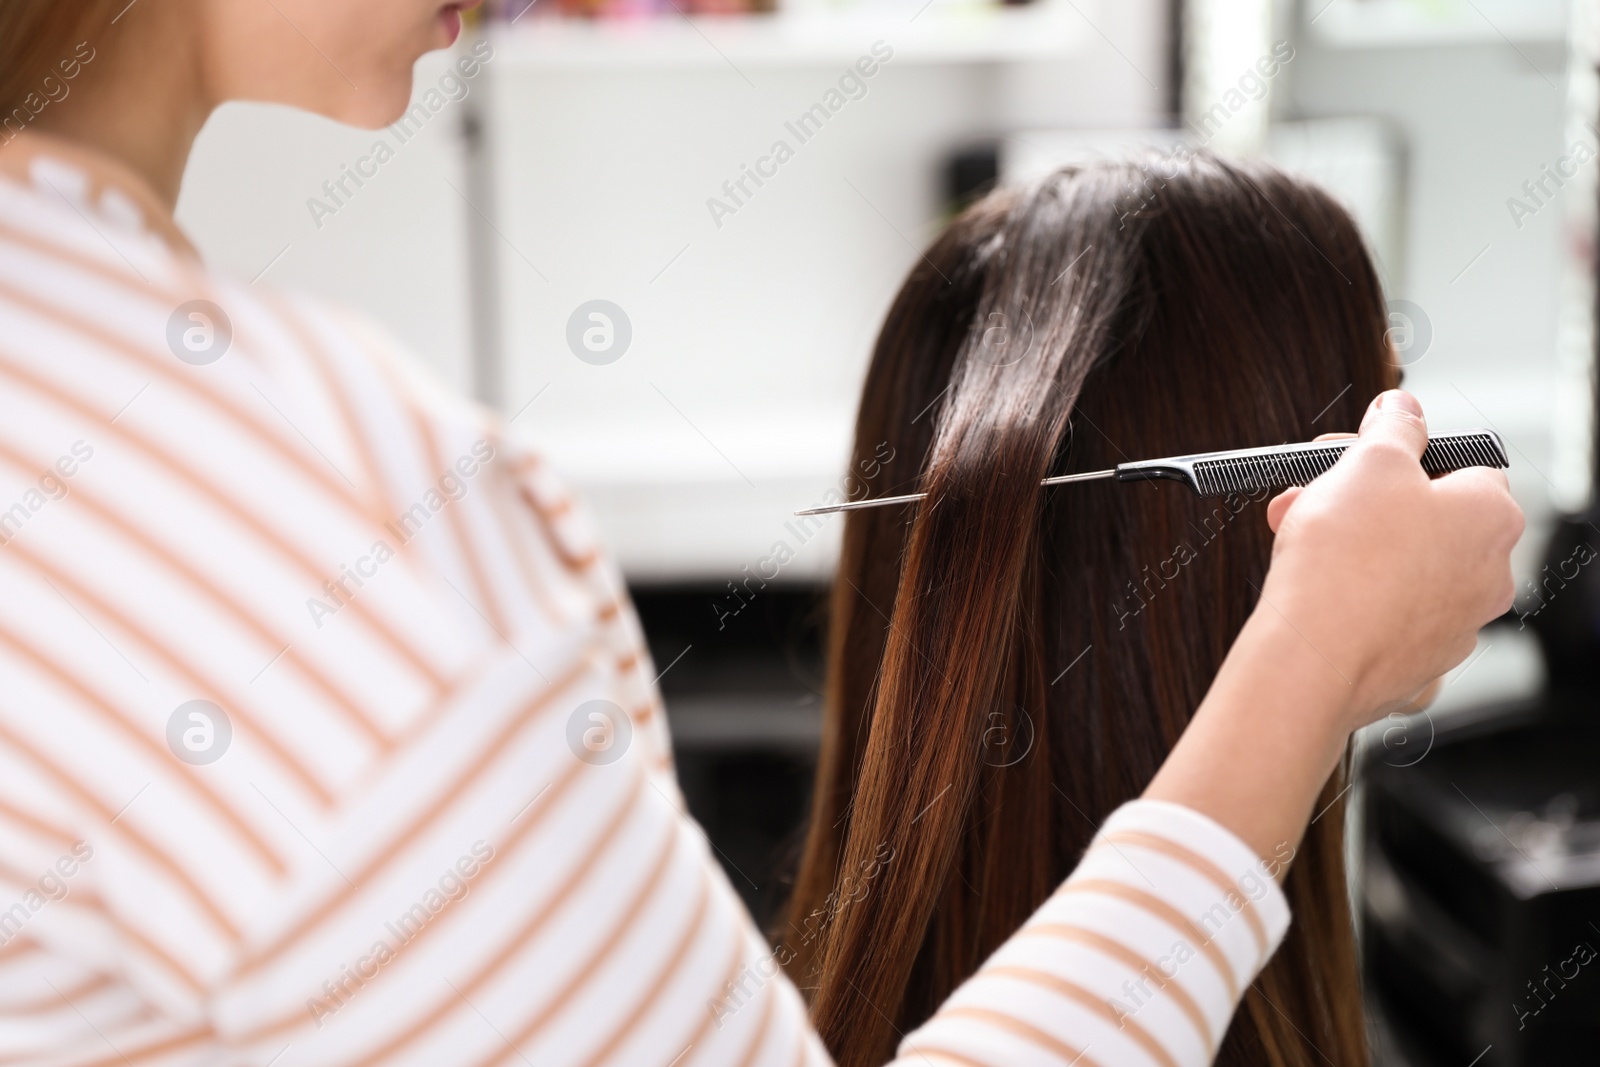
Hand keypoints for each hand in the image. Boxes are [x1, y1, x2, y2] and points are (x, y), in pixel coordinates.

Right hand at [1255, 390, 1521, 728]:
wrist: (1314, 656)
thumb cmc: (1346, 560)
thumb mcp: (1369, 461)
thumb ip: (1395, 427)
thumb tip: (1404, 409)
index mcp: (1491, 516)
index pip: (1463, 464)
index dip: (1403, 455)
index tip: (1361, 455)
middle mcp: (1489, 573)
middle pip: (1429, 518)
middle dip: (1368, 502)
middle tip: (1315, 495)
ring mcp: (1457, 624)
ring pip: (1405, 568)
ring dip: (1357, 548)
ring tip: (1302, 542)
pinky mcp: (1420, 662)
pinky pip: (1388, 616)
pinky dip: (1358, 600)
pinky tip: (1319, 593)